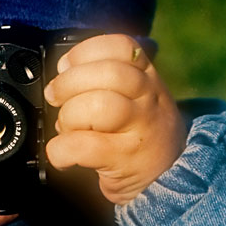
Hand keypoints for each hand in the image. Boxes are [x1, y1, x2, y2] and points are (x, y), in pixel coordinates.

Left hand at [43, 34, 186, 205]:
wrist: (171, 179)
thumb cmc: (140, 132)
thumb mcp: (138, 97)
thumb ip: (107, 78)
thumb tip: (62, 74)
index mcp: (148, 77)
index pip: (122, 46)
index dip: (86, 51)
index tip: (66, 65)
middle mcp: (149, 99)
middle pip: (109, 73)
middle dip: (68, 83)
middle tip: (55, 97)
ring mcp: (141, 130)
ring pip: (99, 106)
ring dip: (69, 115)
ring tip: (66, 128)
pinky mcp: (125, 160)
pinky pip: (84, 146)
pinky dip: (61, 150)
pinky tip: (62, 154)